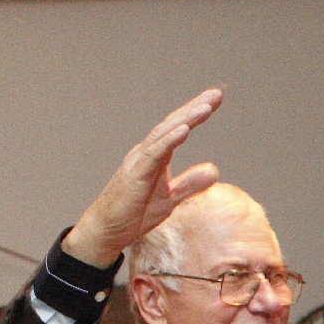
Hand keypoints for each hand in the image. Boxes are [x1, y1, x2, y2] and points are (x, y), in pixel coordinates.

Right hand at [62, 88, 223, 267]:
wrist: (107, 230)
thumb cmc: (134, 213)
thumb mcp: (170, 198)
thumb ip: (190, 184)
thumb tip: (214, 171)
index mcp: (155, 156)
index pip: (177, 129)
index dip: (195, 114)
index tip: (215, 99)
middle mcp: (146, 152)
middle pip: (172, 124)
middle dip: (194, 108)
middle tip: (216, 94)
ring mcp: (139, 161)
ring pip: (164, 134)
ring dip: (186, 119)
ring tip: (206, 107)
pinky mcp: (135, 174)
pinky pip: (154, 154)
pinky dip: (169, 140)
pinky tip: (184, 130)